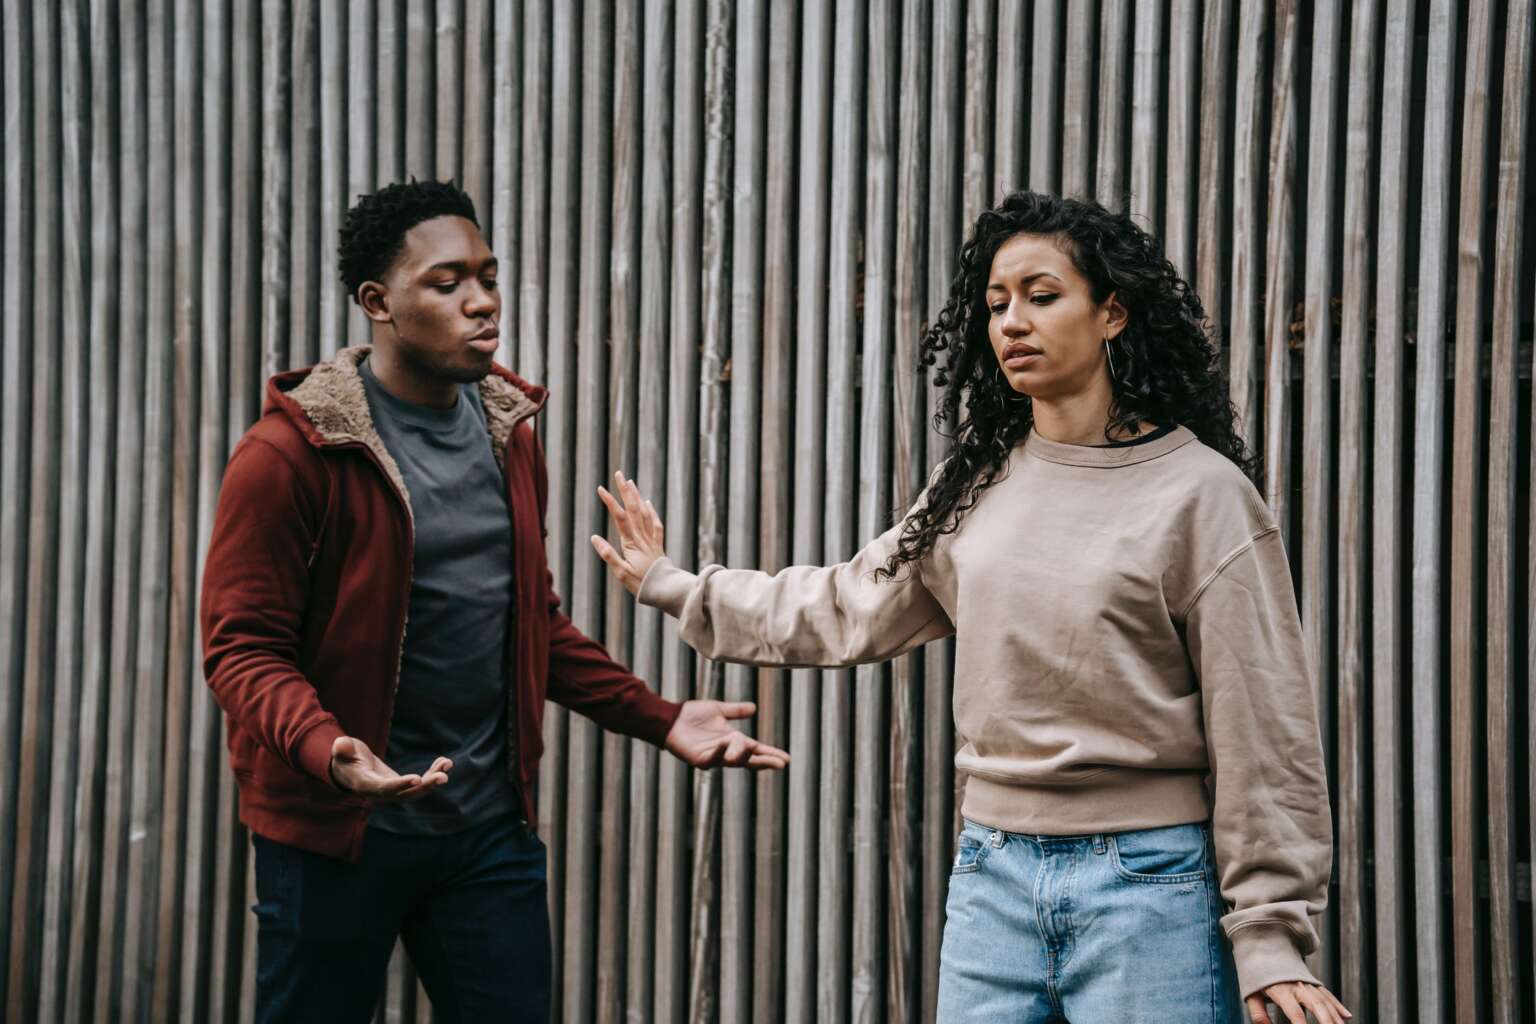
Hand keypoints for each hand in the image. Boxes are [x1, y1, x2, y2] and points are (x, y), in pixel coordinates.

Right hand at [329, 735, 452, 801]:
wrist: (349, 770)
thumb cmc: (345, 758)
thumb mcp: (342, 752)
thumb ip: (342, 749)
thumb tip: (341, 744)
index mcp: (366, 785)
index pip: (384, 788)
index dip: (400, 785)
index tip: (417, 779)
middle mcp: (382, 793)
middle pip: (405, 795)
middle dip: (425, 787)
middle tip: (444, 777)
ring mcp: (394, 792)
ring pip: (417, 791)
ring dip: (433, 780)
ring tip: (447, 764)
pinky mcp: (402, 786)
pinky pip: (420, 784)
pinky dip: (433, 774)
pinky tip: (445, 762)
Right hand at [591, 471, 666, 594]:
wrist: (666, 590)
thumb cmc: (641, 584)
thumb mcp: (621, 573)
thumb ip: (608, 554)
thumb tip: (594, 537)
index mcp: (631, 543)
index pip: (619, 517)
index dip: (610, 501)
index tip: (601, 488)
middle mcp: (641, 537)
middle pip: (633, 509)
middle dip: (625, 491)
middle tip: (619, 474)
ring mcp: (651, 539)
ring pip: (644, 513)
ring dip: (637, 497)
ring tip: (630, 483)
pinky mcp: (657, 545)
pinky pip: (655, 524)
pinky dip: (651, 511)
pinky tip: (647, 503)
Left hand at [664, 700, 790, 770]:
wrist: (671, 718)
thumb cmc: (692, 715)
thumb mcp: (719, 710)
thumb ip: (736, 710)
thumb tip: (754, 708)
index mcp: (734, 741)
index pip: (757, 750)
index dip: (771, 754)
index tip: (786, 759)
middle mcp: (727, 751)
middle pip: (750, 760)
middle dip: (765, 762)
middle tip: (780, 764)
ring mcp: (714, 757)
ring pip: (734, 761)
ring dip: (744, 756)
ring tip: (754, 748)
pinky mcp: (700, 759)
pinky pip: (713, 758)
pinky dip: (721, 752)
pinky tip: (727, 743)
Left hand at [1247, 981, 1350, 1023]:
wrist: (1263, 951)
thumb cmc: (1256, 976)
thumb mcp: (1251, 993)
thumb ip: (1258, 1012)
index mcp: (1281, 990)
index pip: (1294, 1011)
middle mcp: (1297, 986)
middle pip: (1316, 1005)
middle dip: (1326, 1021)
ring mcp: (1307, 983)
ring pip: (1325, 1001)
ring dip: (1335, 1016)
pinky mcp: (1312, 983)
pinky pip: (1327, 995)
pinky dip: (1337, 1006)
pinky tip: (1347, 1017)